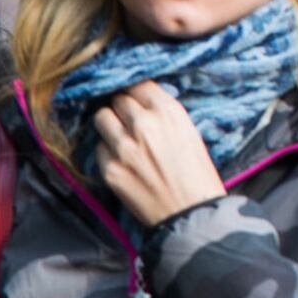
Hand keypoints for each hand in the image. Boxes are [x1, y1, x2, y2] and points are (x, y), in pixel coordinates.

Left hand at [89, 81, 225, 228]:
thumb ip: (164, 115)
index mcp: (168, 112)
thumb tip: (142, 104)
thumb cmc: (197, 174)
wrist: (190, 213)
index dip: (136, 93)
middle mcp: (143, 125)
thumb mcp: (189, 132)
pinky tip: (122, 160)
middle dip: (122, 108)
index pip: (138, 85)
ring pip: (102, 118)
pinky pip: (99, 148)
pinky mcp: (110, 169)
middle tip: (128, 119)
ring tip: (119, 135)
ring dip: (110, 124)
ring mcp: (123, 147)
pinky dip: (108, 151)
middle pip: (117, 99)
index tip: (136, 99)